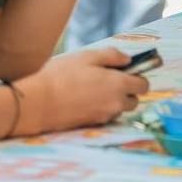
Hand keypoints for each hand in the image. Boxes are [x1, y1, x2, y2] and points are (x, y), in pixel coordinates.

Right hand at [15, 48, 148, 134]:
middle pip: (133, 100)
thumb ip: (112, 56)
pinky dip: (99, 109)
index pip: (143, 85)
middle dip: (126, 91)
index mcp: (119, 85)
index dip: (137, 77)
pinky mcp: (91, 125)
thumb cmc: (61, 75)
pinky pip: (103, 117)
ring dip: (112, 101)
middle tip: (108, 80)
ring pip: (117, 109)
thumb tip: (127, 60)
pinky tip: (82, 100)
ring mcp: (103, 117)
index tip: (128, 72)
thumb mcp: (88, 56)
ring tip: (91, 90)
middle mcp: (116, 104)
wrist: (37, 103)